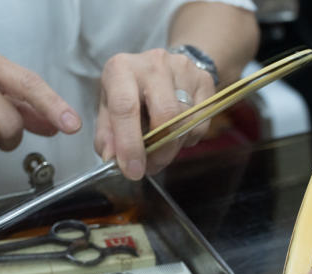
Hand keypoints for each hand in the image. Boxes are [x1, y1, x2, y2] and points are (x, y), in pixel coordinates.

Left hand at [95, 48, 214, 179]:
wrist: (162, 67)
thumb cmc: (130, 90)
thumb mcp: (108, 107)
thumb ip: (107, 135)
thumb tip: (113, 159)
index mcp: (122, 68)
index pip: (125, 107)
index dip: (130, 144)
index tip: (133, 171)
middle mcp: (153, 64)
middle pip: (165, 115)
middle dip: (160, 151)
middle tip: (151, 167)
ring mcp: (182, 69)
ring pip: (186, 122)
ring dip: (173, 148)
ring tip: (161, 150)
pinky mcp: (204, 80)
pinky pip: (201, 122)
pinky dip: (189, 138)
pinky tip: (176, 133)